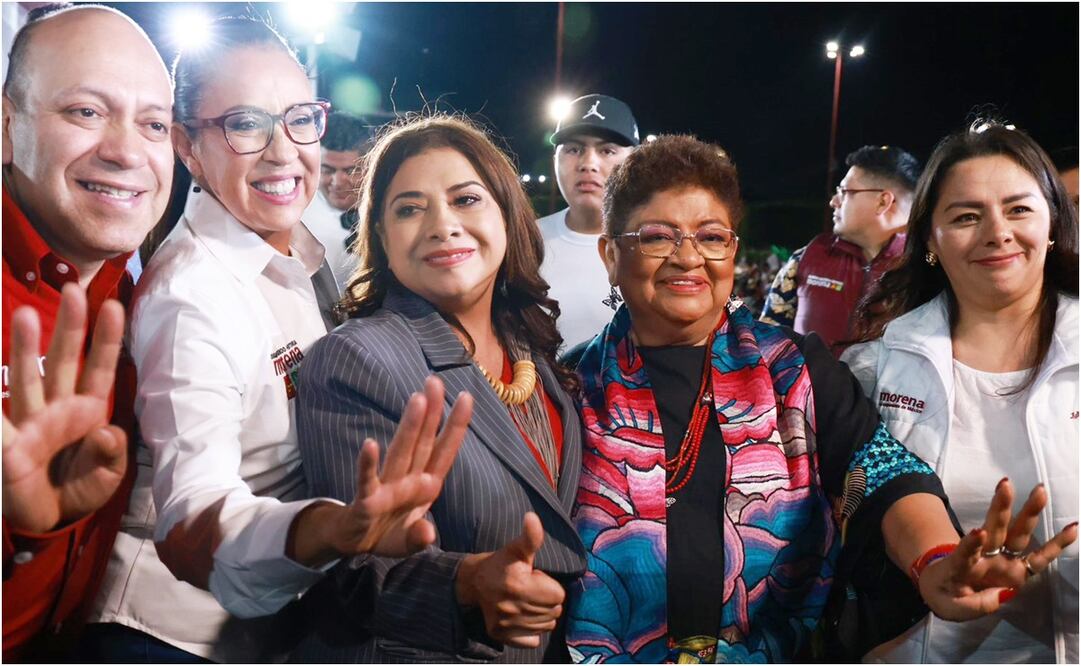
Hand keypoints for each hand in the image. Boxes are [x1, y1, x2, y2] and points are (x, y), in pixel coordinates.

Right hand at [2, 283, 126, 532]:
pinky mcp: (8, 443)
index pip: (101, 369)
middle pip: (64, 361)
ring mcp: (30, 422)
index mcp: (87, 412)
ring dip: (26, 346)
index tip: (113, 306)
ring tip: (24, 314)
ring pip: (28, 377)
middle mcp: (58, 409)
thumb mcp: (108, 475)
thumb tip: (107, 432)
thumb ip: (112, 452)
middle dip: (70, 326)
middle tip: (72, 289)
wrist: (47, 521)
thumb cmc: (79, 489)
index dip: (106, 340)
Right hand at [291, 376, 472, 564]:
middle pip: (422, 443)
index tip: (466, 397)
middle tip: (435, 381)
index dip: (455, 426)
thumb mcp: (409, 541)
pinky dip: (368, 463)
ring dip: (410, 427)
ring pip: (401, 452)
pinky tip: (370, 444)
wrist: (356, 545)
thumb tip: (428, 534)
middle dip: (431, 413)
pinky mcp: (366, 500)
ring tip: (418, 400)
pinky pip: (367, 479)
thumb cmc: (388, 533)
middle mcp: (408, 480)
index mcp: (425, 486)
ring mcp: (387, 487)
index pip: (444, 451)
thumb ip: (419, 537)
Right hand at [456, 512, 564, 648]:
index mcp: (519, 585)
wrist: (473, 581)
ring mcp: (506, 624)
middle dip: (547, 600)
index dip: (549, 585)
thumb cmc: (501, 563)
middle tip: (531, 590)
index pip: (558, 595)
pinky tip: (522, 617)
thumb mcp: (517, 549)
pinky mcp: (500, 635)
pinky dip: (532, 631)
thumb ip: (531, 537)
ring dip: (541, 615)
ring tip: (527, 601)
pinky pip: (532, 640)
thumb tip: (532, 517)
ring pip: (546, 626)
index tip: (535, 578)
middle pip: (554, 612)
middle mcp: (512, 607)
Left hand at [918, 479, 1077, 620]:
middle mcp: (984, 556)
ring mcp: (1002, 560)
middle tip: (1006, 483)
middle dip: (1001, 507)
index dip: (971, 543)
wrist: (946, 591)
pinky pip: (1041, 557)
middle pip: (994, 529)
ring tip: (1040, 490)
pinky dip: (1057, 543)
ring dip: (1028, 512)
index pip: (966, 552)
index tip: (979, 531)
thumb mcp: (952, 608)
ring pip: (1016, 533)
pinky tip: (1073, 527)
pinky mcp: (1018, 570)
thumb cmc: (945, 594)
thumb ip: (975, 604)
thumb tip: (1003, 593)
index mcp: (961, 565)